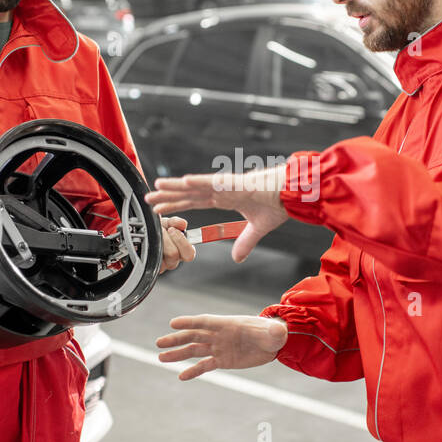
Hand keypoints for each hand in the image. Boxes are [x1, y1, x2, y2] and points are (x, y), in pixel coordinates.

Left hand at [145, 165, 289, 262]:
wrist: (293, 193)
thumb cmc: (278, 204)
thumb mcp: (258, 228)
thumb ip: (245, 242)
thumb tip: (236, 259)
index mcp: (225, 199)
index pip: (194, 203)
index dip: (176, 205)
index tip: (160, 210)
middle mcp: (221, 190)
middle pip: (189, 194)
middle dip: (168, 197)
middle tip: (148, 200)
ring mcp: (226, 186)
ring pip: (195, 187)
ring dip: (175, 187)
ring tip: (157, 187)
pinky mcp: (235, 183)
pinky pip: (213, 183)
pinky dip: (197, 182)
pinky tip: (182, 182)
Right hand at [155, 314, 287, 380]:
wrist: (273, 343)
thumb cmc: (272, 333)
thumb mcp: (273, 332)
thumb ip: (273, 331)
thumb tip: (279, 331)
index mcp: (228, 324)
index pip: (205, 322)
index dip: (189, 322)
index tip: (173, 323)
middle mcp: (219, 335)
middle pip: (194, 336)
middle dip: (177, 339)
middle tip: (159, 342)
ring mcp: (219, 347)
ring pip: (195, 350)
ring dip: (178, 354)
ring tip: (161, 357)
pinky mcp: (223, 360)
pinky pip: (205, 365)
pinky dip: (193, 371)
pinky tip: (181, 376)